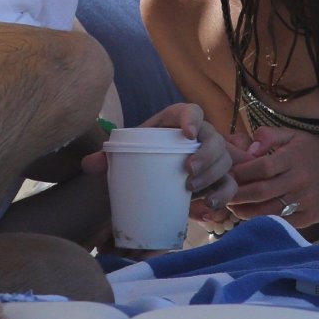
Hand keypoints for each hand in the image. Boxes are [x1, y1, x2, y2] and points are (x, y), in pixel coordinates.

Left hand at [78, 103, 237, 220]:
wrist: (151, 173)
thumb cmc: (140, 155)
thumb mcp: (126, 153)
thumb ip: (107, 157)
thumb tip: (90, 165)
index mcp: (178, 121)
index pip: (192, 110)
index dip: (193, 119)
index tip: (187, 134)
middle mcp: (201, 136)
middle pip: (215, 138)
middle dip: (206, 156)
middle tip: (187, 172)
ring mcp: (212, 158)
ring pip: (225, 162)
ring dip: (213, 176)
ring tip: (192, 191)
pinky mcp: (218, 179)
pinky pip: (229, 185)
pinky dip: (223, 196)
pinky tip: (209, 208)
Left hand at [225, 126, 318, 228]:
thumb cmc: (317, 152)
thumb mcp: (295, 136)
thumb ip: (269, 135)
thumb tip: (248, 148)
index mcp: (293, 158)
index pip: (259, 167)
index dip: (239, 173)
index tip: (225, 174)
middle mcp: (298, 180)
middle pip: (259, 191)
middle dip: (236, 194)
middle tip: (222, 194)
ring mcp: (304, 201)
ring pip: (267, 210)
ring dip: (245, 211)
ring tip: (232, 207)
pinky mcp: (309, 217)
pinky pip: (282, 222)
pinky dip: (264, 221)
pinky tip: (252, 217)